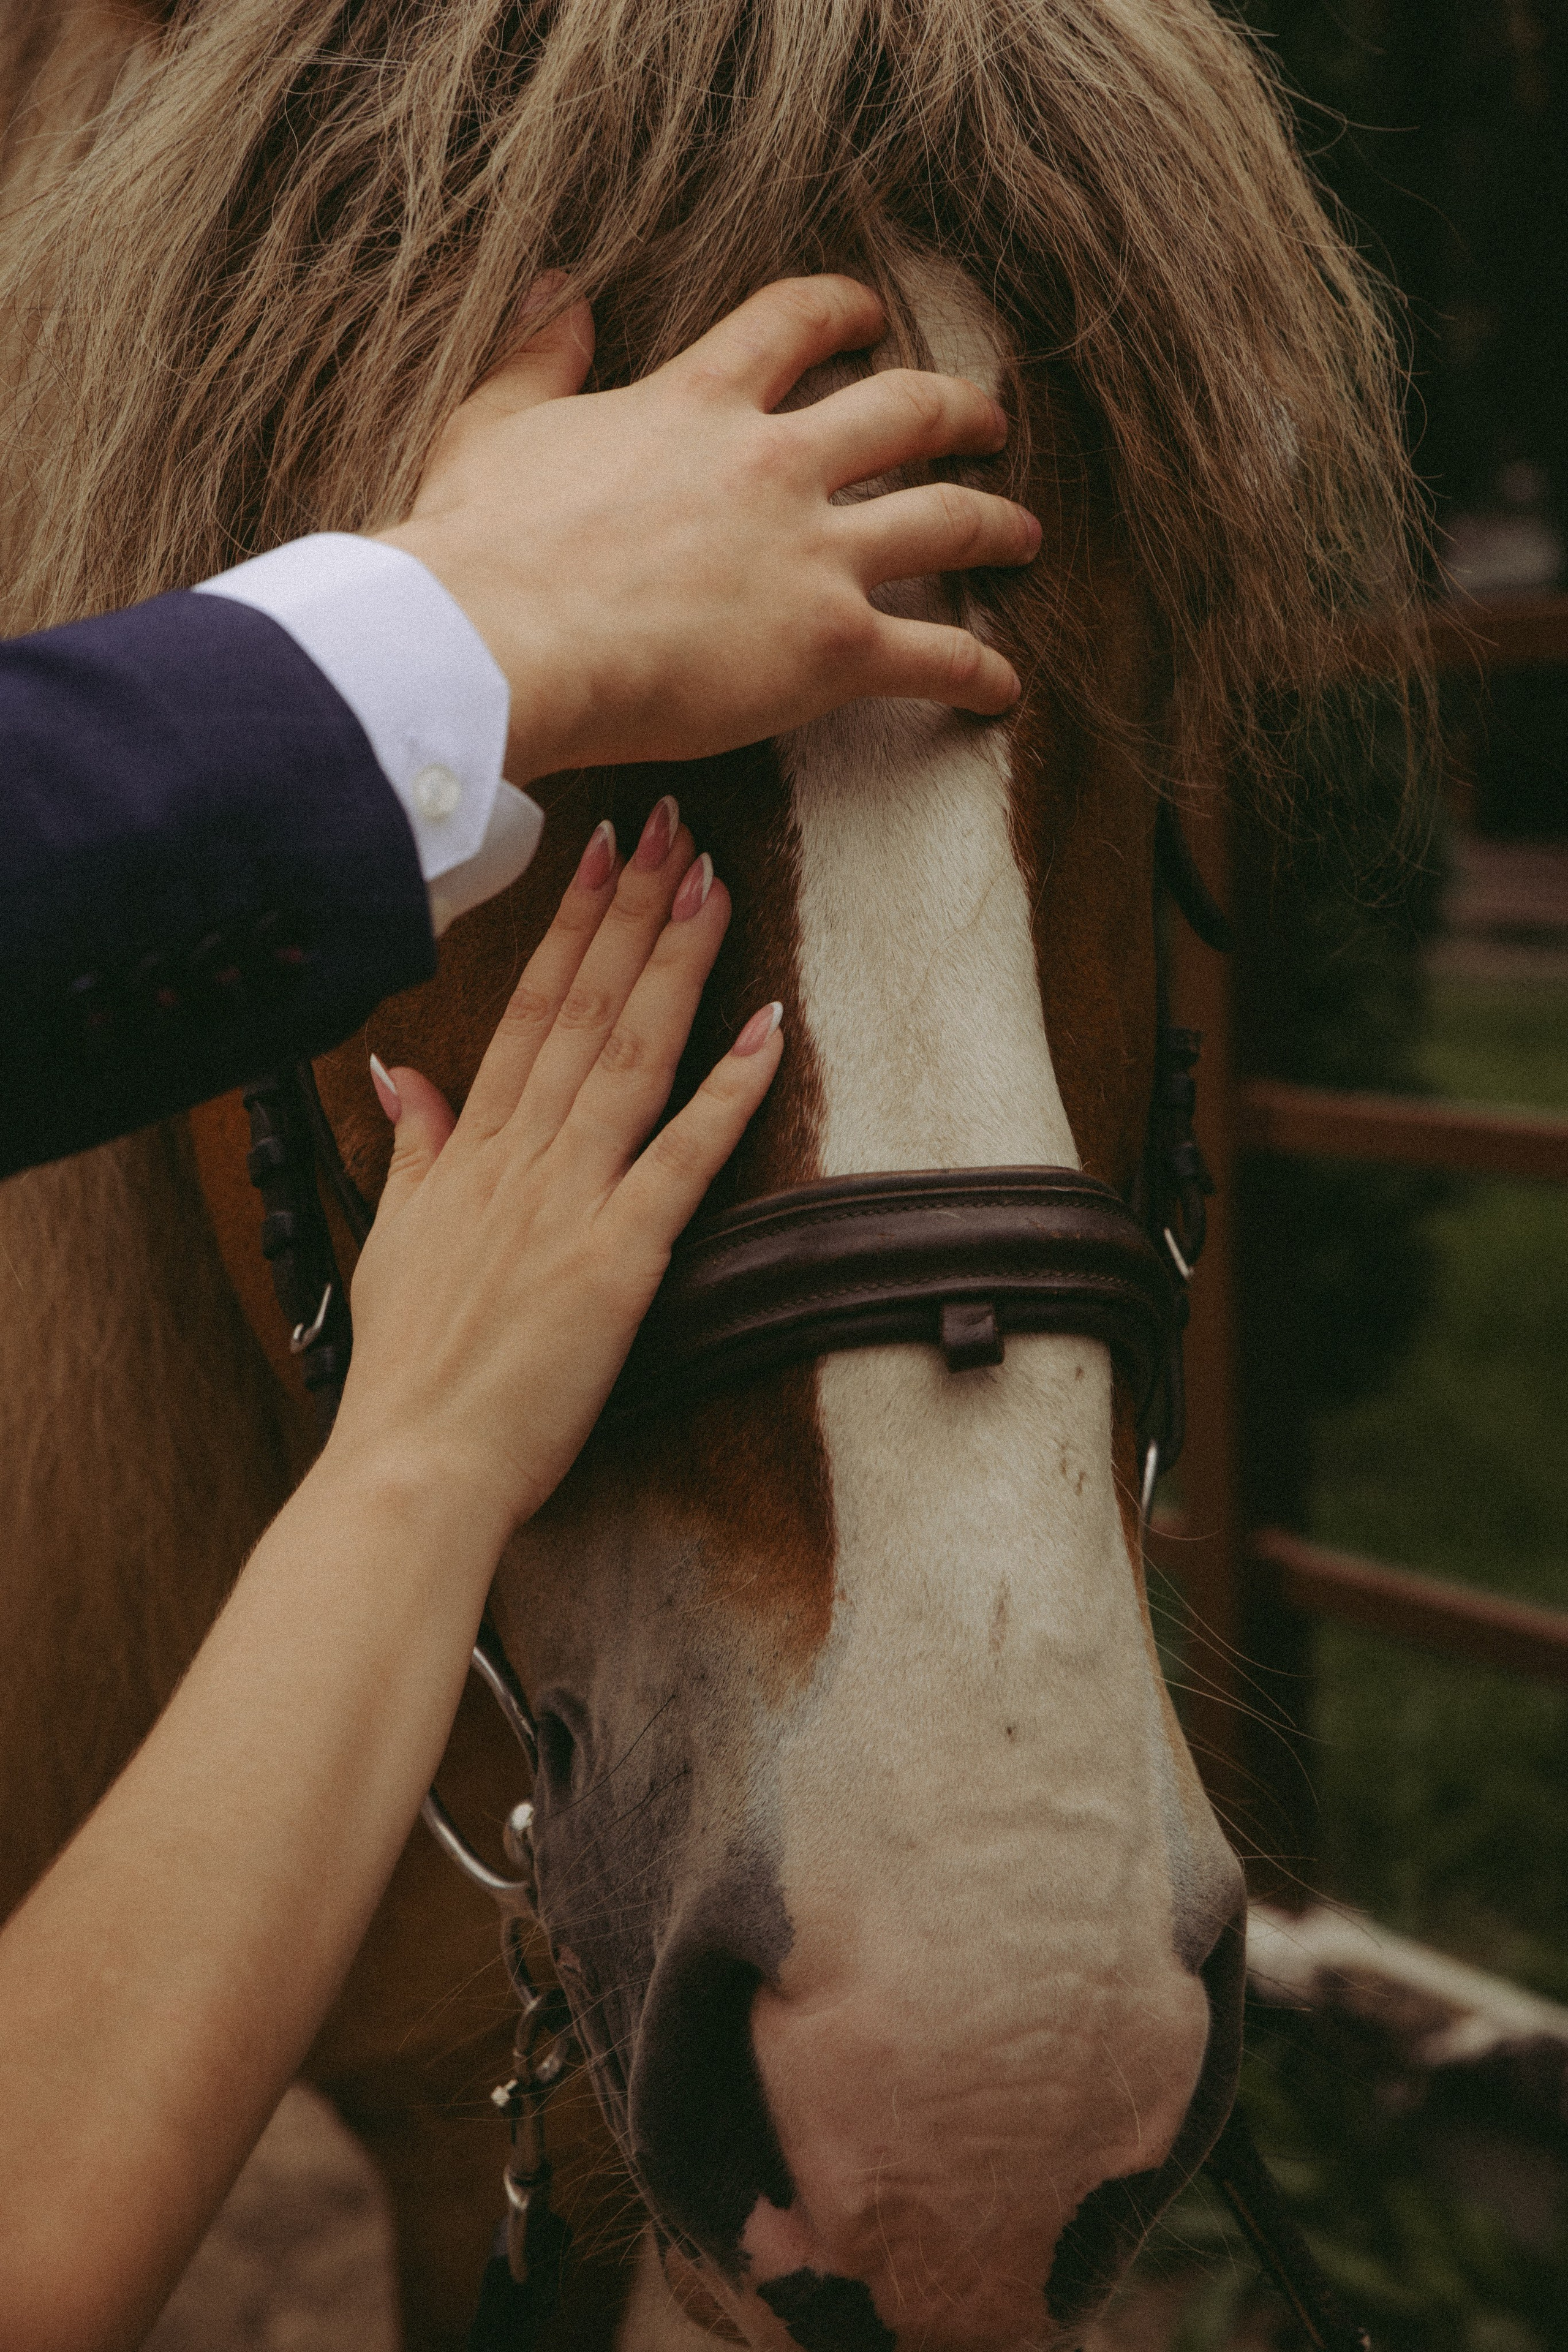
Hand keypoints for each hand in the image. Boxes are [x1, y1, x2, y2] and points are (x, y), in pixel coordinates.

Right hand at [330, 799, 777, 1538]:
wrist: (411, 1464)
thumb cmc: (409, 1368)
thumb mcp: (396, 1237)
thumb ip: (413, 1146)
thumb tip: (399, 1072)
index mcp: (473, 1149)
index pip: (529, 1008)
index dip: (572, 923)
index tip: (601, 849)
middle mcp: (521, 1155)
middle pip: (585, 1008)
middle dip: (632, 908)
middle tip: (672, 824)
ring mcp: (570, 1200)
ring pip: (630, 1055)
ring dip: (676, 964)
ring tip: (713, 883)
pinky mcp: (617, 1257)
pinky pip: (681, 1157)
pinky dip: (726, 1091)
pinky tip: (766, 1026)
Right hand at [375, 274, 1038, 783]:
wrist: (500, 642)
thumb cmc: (483, 546)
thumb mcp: (495, 422)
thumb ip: (538, 356)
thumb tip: (558, 292)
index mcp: (699, 403)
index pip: (795, 325)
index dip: (844, 311)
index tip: (871, 316)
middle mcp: (776, 464)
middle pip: (903, 412)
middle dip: (956, 411)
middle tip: (986, 419)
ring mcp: (814, 555)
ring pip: (945, 522)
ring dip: (996, 525)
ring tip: (1024, 535)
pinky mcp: (832, 646)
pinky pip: (935, 656)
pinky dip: (978, 672)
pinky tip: (1004, 687)